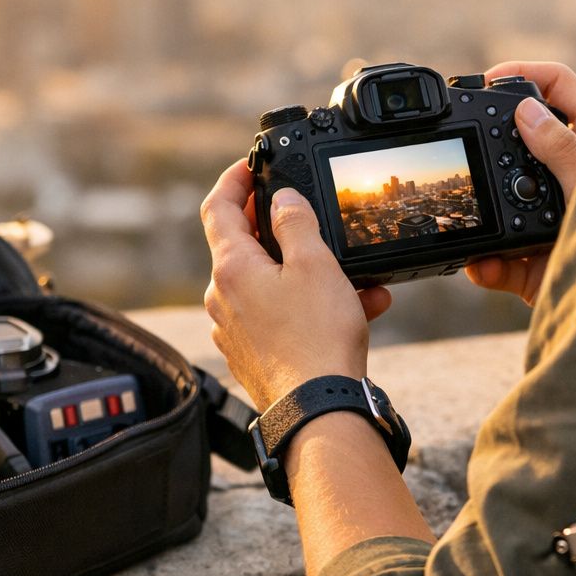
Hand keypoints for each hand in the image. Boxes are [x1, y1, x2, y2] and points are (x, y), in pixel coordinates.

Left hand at [201, 160, 392, 411]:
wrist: (318, 410)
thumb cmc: (317, 338)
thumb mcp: (315, 265)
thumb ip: (295, 222)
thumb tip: (281, 198)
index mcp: (230, 269)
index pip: (216, 207)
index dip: (232, 179)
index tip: (250, 166)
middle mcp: (222, 298)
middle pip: (243, 246)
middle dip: (281, 230)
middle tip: (310, 217)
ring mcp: (234, 329)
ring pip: (269, 285)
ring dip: (307, 274)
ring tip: (358, 281)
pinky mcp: (252, 355)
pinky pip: (278, 317)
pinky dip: (309, 307)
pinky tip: (354, 312)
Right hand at [465, 62, 575, 304]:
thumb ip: (564, 150)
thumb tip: (526, 111)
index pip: (559, 87)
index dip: (525, 73)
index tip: (488, 80)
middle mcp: (573, 174)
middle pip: (522, 141)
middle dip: (491, 145)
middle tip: (466, 144)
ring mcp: (554, 217)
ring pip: (505, 202)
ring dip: (487, 212)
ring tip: (478, 217)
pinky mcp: (539, 262)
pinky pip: (502, 258)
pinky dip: (489, 264)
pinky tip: (485, 266)